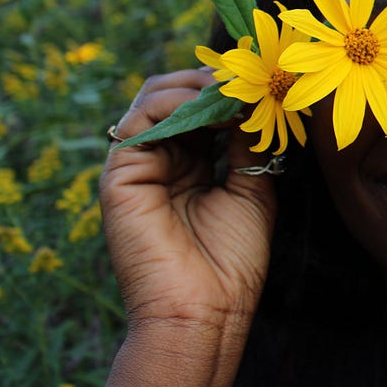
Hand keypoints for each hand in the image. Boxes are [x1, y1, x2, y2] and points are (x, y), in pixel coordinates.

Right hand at [98, 69, 276, 386]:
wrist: (206, 312)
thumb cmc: (232, 261)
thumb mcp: (252, 187)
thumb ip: (247, 140)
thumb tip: (255, 96)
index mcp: (189, 164)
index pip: (202, 107)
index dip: (231, 88)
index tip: (267, 74)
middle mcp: (161, 160)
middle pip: (178, 94)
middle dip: (217, 79)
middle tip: (253, 74)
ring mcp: (138, 165)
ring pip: (157, 97)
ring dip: (200, 86)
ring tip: (238, 92)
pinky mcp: (119, 175)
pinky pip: (140, 120)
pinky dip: (177, 104)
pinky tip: (215, 109)